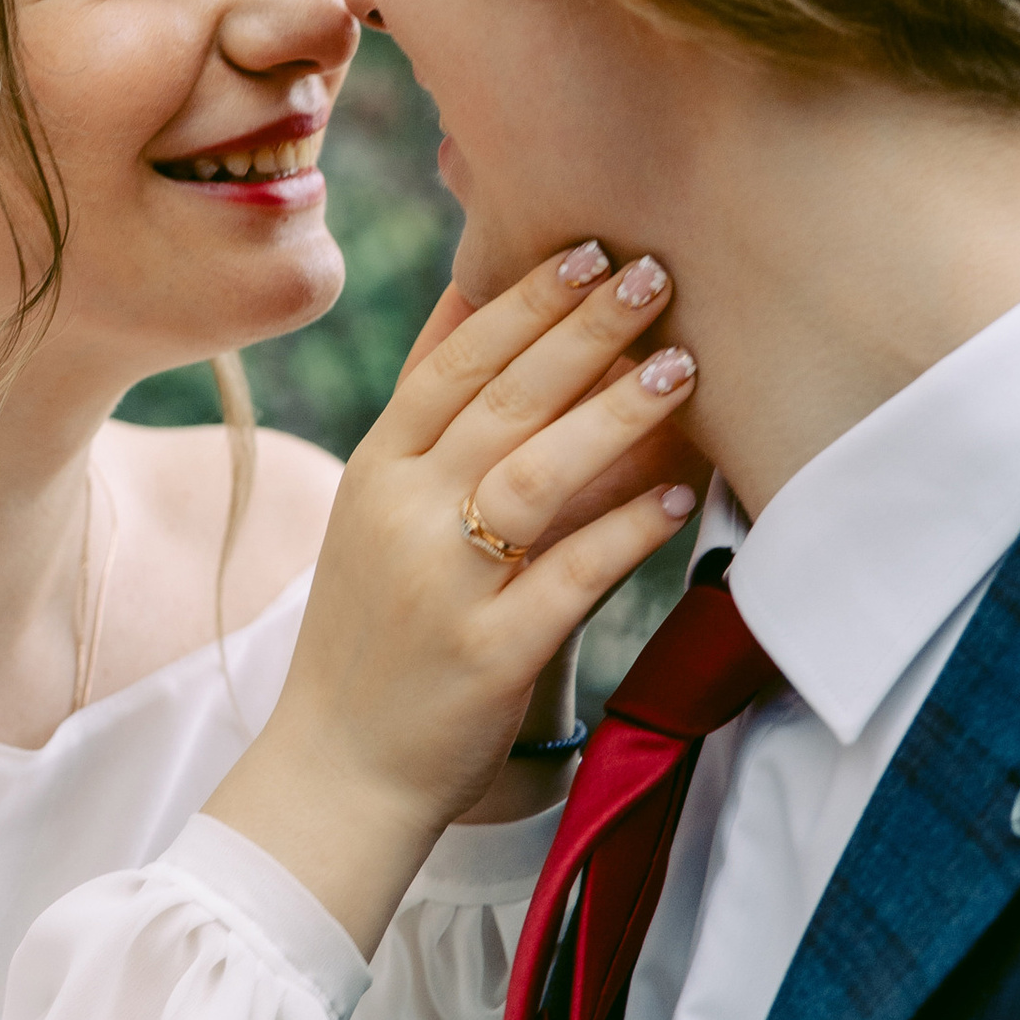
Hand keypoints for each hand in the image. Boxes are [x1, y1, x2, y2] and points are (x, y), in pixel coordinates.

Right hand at [205, 245, 697, 950]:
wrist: (336, 771)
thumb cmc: (373, 632)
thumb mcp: (373, 509)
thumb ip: (428, 415)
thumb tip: (471, 295)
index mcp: (375, 472)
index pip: (452, 364)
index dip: (521, 302)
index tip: (586, 248)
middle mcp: (401, 516)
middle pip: (500, 401)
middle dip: (582, 330)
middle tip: (654, 275)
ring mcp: (442, 585)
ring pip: (534, 475)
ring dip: (614, 415)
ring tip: (682, 369)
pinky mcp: (487, 654)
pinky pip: (569, 578)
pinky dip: (628, 531)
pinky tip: (682, 495)